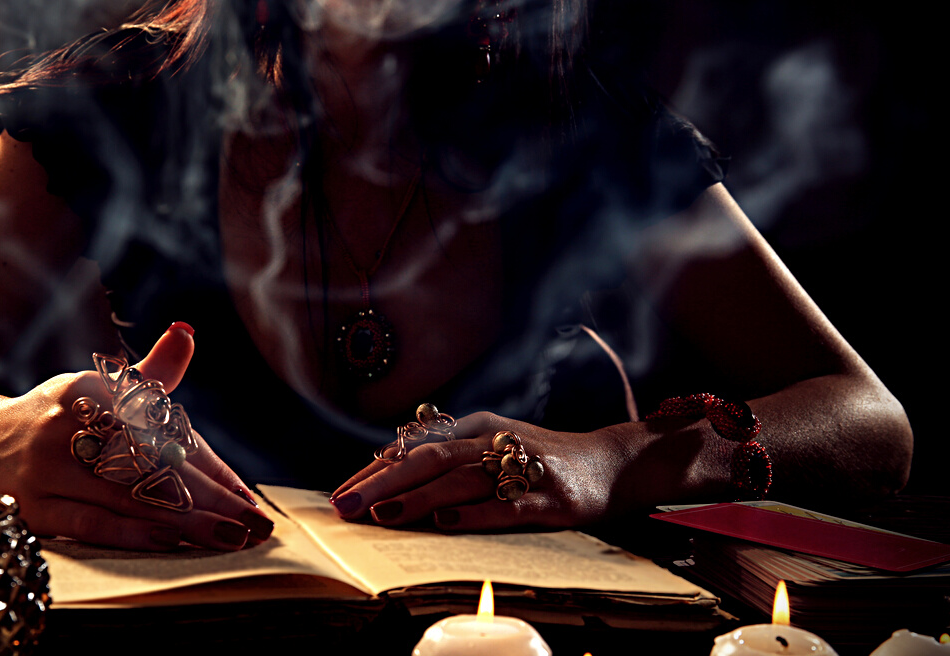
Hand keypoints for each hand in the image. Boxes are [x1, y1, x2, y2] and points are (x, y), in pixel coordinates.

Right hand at [0, 324, 273, 549]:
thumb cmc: (55, 418)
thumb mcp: (96, 388)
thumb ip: (150, 372)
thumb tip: (187, 332)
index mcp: (90, 389)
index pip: (165, 429)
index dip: (210, 463)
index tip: (246, 493)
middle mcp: (67, 423)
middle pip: (153, 462)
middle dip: (210, 495)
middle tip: (253, 521)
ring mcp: (46, 467)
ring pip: (128, 495)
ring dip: (185, 519)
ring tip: (229, 535)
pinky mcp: (31, 506)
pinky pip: (91, 523)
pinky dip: (134, 532)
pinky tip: (173, 540)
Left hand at [330, 412, 619, 530]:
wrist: (610, 463)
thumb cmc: (540, 459)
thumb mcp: (492, 446)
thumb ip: (448, 457)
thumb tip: (388, 476)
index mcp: (476, 428)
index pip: (414, 449)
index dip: (373, 472)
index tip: (339, 495)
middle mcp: (495, 442)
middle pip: (430, 460)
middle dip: (382, 484)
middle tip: (346, 507)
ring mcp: (523, 468)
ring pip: (461, 481)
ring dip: (418, 499)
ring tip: (383, 515)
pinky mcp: (549, 498)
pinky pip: (507, 506)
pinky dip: (475, 513)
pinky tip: (446, 521)